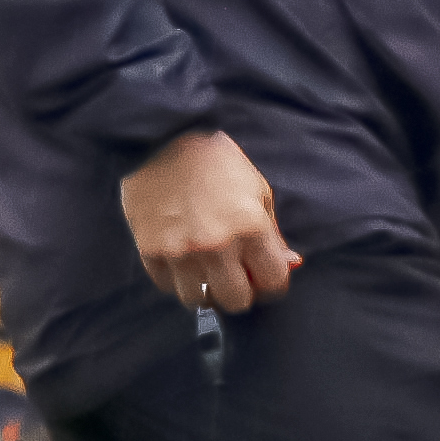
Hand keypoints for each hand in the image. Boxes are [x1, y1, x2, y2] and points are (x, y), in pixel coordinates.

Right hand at [120, 127, 297, 315]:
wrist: (163, 140)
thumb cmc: (216, 162)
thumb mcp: (257, 190)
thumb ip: (273, 234)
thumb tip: (289, 265)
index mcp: (251, 229)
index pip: (272, 282)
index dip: (272, 283)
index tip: (264, 276)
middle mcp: (217, 246)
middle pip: (237, 301)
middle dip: (241, 291)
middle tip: (236, 276)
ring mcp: (181, 252)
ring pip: (199, 300)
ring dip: (206, 290)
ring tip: (206, 270)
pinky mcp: (150, 251)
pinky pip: (168, 287)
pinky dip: (178, 280)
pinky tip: (183, 261)